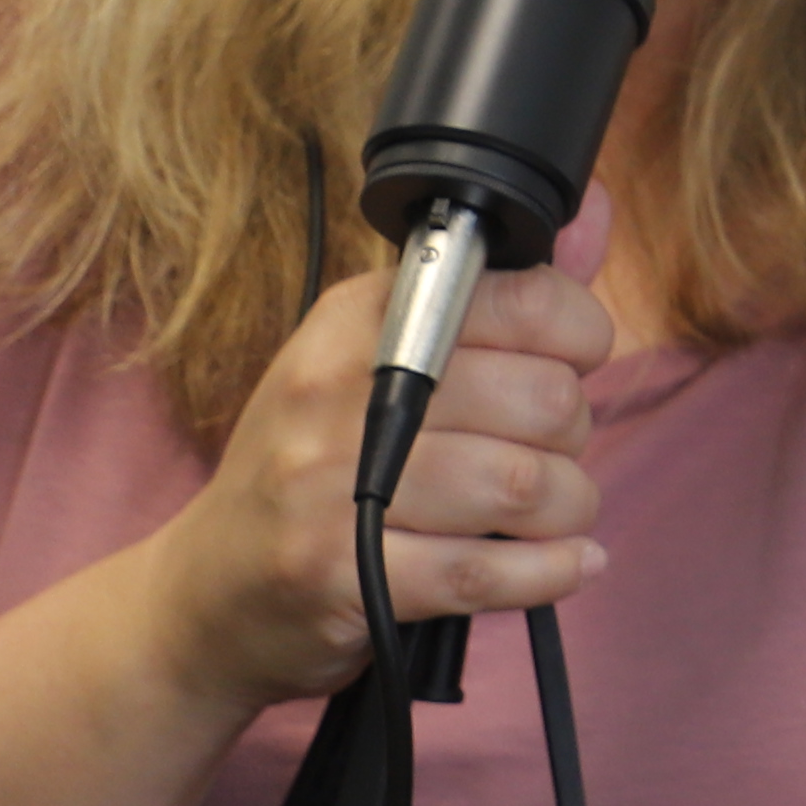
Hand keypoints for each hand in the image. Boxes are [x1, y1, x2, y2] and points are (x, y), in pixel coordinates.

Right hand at [136, 260, 614, 714]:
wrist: (207, 589)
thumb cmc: (315, 466)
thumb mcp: (383, 363)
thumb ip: (501, 300)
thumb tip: (598, 216)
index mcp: (358, 320)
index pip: (521, 299)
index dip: (581, 335)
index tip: (575, 364)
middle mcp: (338, 391)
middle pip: (540, 399)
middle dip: (575, 435)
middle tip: (550, 455)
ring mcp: (332, 484)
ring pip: (525, 486)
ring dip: (570, 508)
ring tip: (553, 514)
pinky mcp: (341, 572)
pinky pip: (488, 570)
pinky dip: (553, 570)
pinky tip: (569, 563)